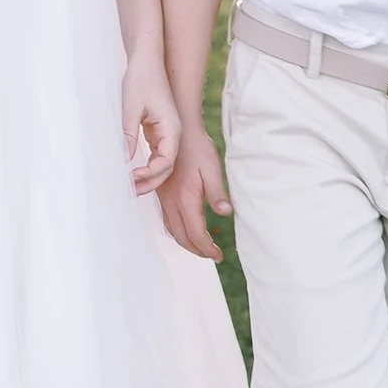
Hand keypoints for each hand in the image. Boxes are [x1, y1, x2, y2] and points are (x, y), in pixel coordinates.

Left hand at [122, 54, 180, 195]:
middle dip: (149, 182)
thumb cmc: (140, 80)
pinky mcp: (158, 132)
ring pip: (162, 164)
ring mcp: (167, 134)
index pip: (167, 161)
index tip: (132, 176)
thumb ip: (128, 134)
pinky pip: (156, 156)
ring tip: (128, 186)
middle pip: (166, 167)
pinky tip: (132, 173)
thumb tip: (124, 160)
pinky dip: (146, 167)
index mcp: (172, 128)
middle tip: (128, 190)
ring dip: (147, 177)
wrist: (146, 62)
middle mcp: (173, 133)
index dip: (150, 173)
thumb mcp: (130, 107)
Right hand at [159, 120, 230, 260]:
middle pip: (182, 237)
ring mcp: (163, 198)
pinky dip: (177, 232)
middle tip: (212, 255)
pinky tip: (186, 230)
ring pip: (172, 230)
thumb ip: (217, 192)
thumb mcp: (212, 168)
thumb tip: (226, 213)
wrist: (178, 130)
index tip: (219, 256)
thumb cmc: (198, 148)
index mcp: (186, 198)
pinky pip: (167, 220)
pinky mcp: (161, 194)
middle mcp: (171, 202)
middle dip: (197, 250)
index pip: (196, 233)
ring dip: (186, 243)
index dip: (207, 249)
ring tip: (201, 247)